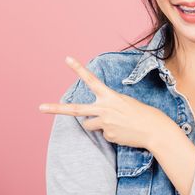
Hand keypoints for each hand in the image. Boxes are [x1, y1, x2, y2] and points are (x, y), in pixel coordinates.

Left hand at [39, 56, 173, 149]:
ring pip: (89, 125)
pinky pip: (104, 134)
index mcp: (110, 97)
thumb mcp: (126, 103)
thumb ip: (109, 107)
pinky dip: (112, 133)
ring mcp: (104, 124)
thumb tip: (96, 120)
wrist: (155, 130)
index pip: (91, 80)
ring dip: (97, 124)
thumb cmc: (144, 114)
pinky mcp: (108, 136)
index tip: (67, 59)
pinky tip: (124, 132)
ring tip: (117, 124)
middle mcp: (104, 109)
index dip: (79, 69)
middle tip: (40, 107)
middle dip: (56, 108)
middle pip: (75, 109)